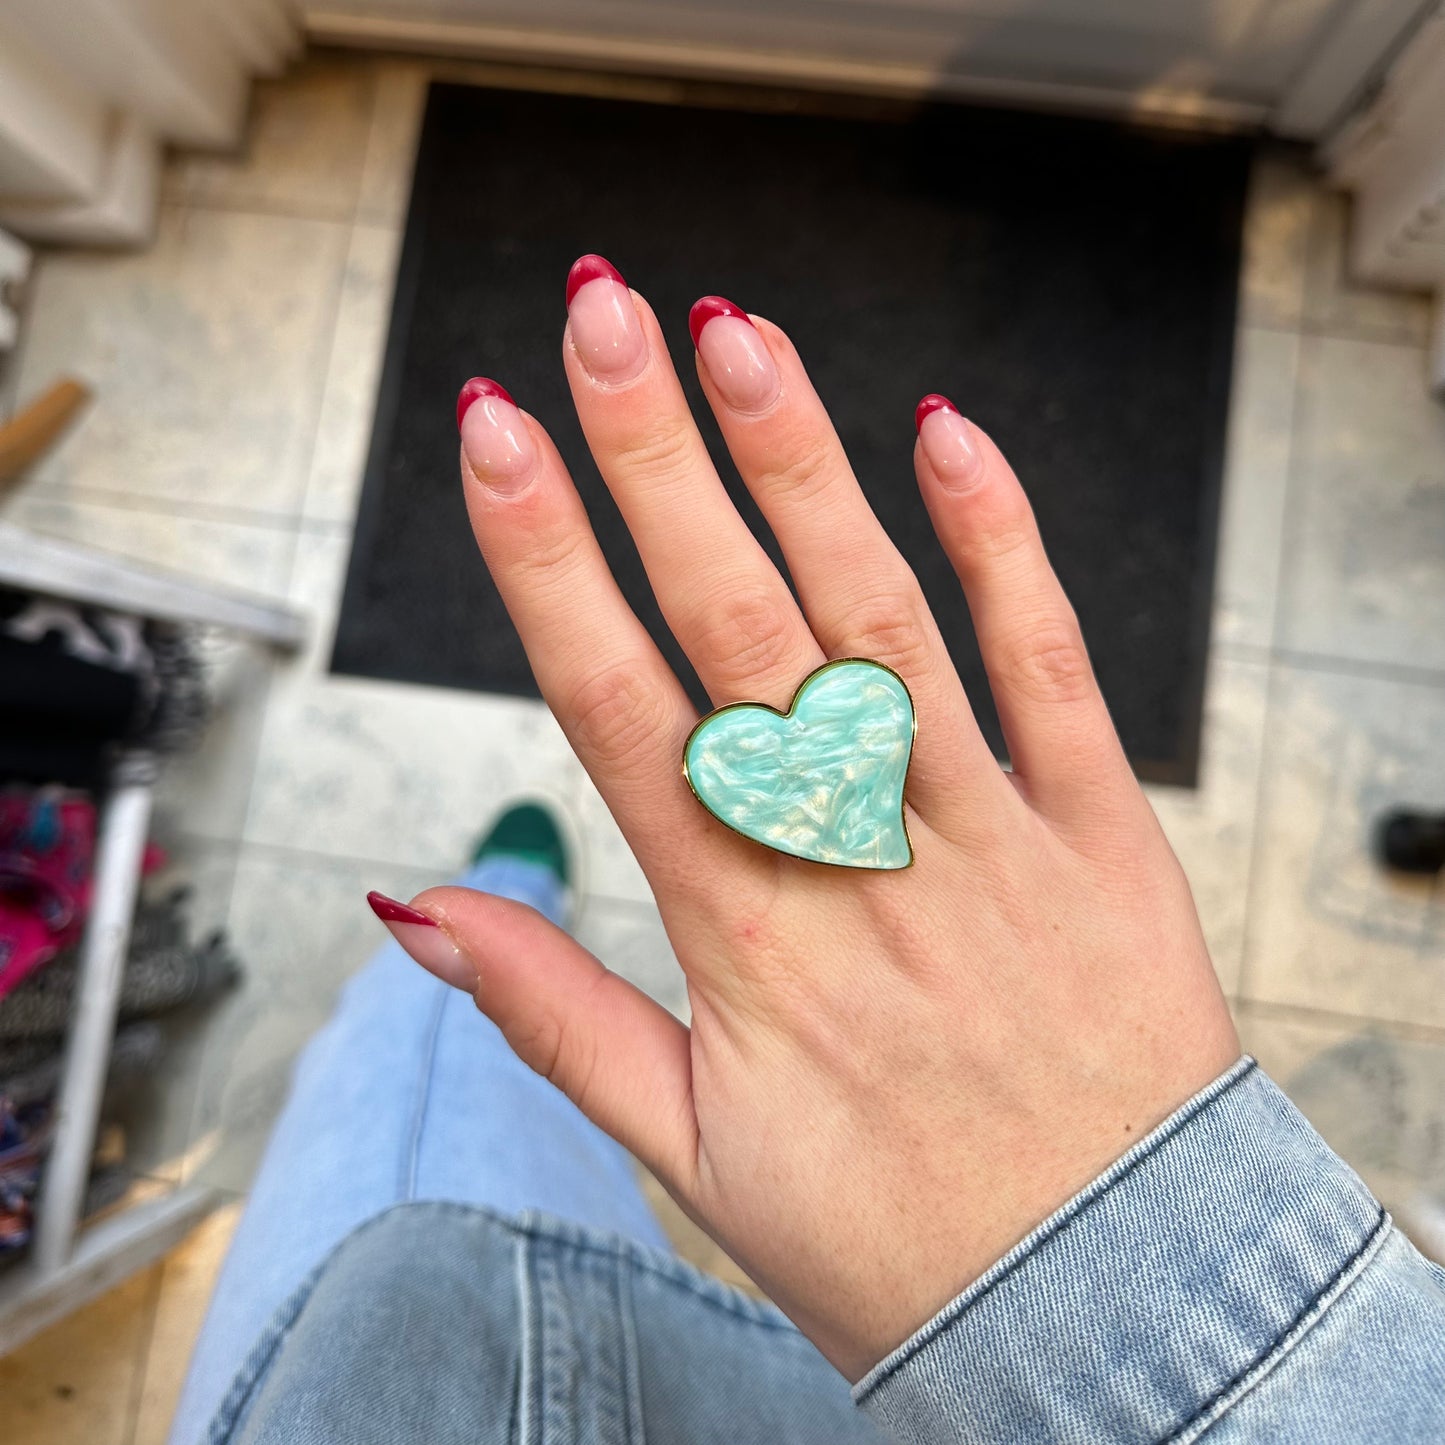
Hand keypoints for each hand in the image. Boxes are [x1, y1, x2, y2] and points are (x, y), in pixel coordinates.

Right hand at [387, 257, 1239, 1381]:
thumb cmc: (890, 1238)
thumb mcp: (687, 1152)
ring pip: (881, 625)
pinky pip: (1052, 674)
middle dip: (657, 461)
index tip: (495, 435)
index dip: (548, 563)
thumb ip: (553, 1015)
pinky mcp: (1105, 840)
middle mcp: (858, 868)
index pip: (618, 713)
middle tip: (601, 315)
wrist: (1108, 1309)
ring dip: (806, 472)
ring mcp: (989, 842)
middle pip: (738, 631)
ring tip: (736, 339)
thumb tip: (413, 906)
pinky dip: (1004, 549)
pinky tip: (947, 436)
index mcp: (744, 943)